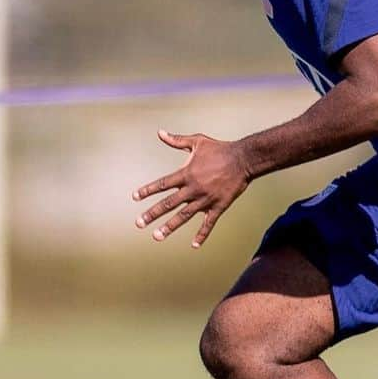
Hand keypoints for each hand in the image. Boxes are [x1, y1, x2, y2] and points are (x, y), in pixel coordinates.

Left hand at [132, 130, 249, 247]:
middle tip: (138, 223)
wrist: (243, 159)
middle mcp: (193, 189)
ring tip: (157, 236)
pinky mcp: (218, 206)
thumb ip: (177, 140)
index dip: (147, 190)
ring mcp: (205, 199)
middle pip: (168, 204)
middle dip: (152, 214)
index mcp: (186, 174)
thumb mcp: (197, 141)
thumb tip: (160, 133)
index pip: (162, 184)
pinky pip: (209, 223)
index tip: (134, 197)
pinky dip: (202, 234)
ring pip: (183, 216)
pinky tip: (194, 245)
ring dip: (169, 227)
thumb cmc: (220, 149)